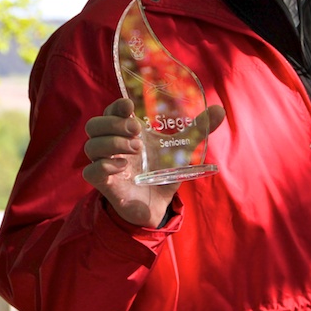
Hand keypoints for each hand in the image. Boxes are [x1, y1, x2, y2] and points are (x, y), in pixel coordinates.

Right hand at [82, 97, 225, 227]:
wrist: (160, 204)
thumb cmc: (164, 171)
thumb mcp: (183, 148)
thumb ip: (199, 129)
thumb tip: (220, 109)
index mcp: (128, 132)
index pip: (111, 111)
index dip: (115, 106)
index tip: (130, 105)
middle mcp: (113, 146)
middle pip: (94, 125)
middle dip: (113, 124)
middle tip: (136, 132)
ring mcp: (107, 164)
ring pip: (91, 145)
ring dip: (112, 143)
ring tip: (137, 149)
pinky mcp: (105, 184)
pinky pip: (90, 171)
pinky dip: (103, 166)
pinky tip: (122, 168)